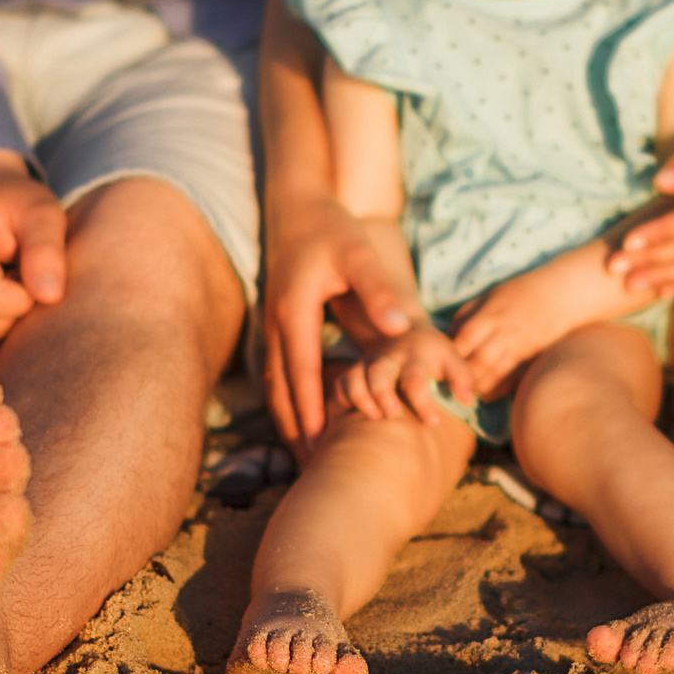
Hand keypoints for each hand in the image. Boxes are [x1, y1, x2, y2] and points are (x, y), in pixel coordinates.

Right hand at [263, 188, 415, 449]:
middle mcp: (277, 322)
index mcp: (295, 310)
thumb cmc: (331, 226)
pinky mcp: (277, 323)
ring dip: (288, 419)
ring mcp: (272, 324)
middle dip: (294, 428)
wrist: (296, 203)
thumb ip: (377, 290)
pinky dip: (286, 399)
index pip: (302, 371)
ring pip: (275, 383)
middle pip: (281, 388)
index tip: (320, 445)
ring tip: (303, 456)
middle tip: (310, 469)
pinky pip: (278, 371)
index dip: (310, 410)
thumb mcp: (358, 253)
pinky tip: (298, 419)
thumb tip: (401, 328)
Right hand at [337, 323, 473, 427]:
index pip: (416, 379)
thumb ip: (462, 377)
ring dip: (361, 398)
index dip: (422, 402)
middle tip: (393, 414)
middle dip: (382, 394)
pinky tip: (354, 416)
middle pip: (379, 374)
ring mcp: (369, 364)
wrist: (404, 328)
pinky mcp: (354, 370)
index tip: (433, 422)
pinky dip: (345, 398)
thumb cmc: (433, 354)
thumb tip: (467, 400)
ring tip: (375, 417)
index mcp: (416, 357)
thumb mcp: (452, 358)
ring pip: (354, 378)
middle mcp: (389, 359)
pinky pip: (340, 383)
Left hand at [449, 265, 605, 398]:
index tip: (438, 362)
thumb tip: (447, 336)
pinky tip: (486, 395)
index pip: (466, 336)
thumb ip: (467, 315)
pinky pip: (513, 377)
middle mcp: (505, 331)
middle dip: (462, 374)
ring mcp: (520, 345)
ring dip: (478, 385)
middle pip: (479, 359)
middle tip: (448, 383)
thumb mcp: (489, 295)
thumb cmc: (519, 292)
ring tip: (464, 391)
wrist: (560, 294)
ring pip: (495, 372)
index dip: (451, 353)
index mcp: (491, 313)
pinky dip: (499, 389)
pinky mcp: (532, 356)